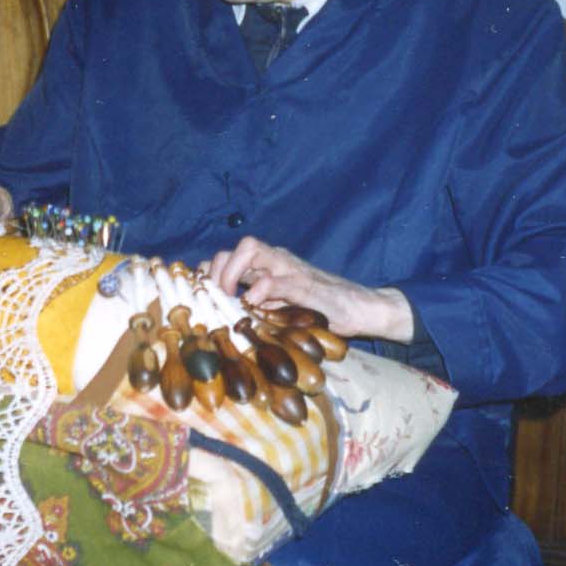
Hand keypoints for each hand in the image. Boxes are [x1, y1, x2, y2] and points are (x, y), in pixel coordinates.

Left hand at [206, 237, 413, 342]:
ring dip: (231, 271)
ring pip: (251, 249)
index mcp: (270, 267)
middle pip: (237, 247)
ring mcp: (291, 269)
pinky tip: (253, 305)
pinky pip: (274, 279)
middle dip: (218, 269)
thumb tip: (228, 318)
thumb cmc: (323, 311)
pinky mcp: (305, 285)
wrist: (363, 309)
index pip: (230, 257)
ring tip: (230, 296)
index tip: (203, 295)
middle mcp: (278, 261)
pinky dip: (258, 290)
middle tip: (216, 297)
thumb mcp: (284, 309)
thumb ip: (260, 306)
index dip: (210, 272)